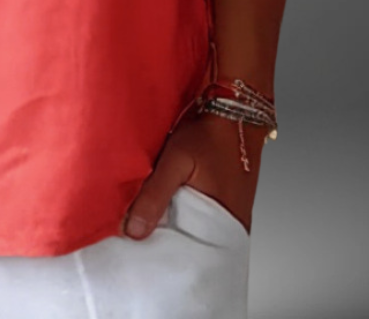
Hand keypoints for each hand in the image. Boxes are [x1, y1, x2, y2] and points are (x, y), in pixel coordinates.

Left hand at [121, 109, 265, 238]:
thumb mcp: (176, 159)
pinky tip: (167, 207)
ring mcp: (230, 217)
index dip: (159, 252)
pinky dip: (184, 216)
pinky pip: (202, 220)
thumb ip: (155, 194)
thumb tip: (133, 232)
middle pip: (191, 247)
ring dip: (174, 228)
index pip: (186, 255)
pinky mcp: (227, 205)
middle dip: (165, 243)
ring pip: (195, 233)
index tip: (134, 248)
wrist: (235, 113)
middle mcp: (231, 227)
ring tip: (148, 223)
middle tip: (137, 236)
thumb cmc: (209, 134)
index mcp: (222, 225)